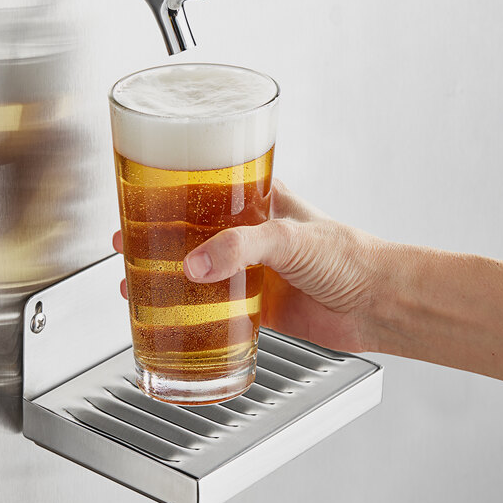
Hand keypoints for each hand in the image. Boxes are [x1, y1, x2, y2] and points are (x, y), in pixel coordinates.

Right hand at [113, 179, 386, 352]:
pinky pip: (213, 307)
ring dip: (165, 274)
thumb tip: (194, 265)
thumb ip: (241, 248)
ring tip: (134, 280)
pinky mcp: (256, 304)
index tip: (137, 195)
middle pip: (191, 231)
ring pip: (198, 270)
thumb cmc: (350, 257)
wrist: (377, 303)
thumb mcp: (289, 237)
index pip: (205, 186)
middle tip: (125, 241)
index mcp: (260, 203)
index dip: (168, 190)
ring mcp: (252, 271)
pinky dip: (189, 311)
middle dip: (155, 235)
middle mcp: (251, 236)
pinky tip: (169, 315)